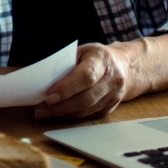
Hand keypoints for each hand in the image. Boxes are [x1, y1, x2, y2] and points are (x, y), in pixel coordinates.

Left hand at [33, 35, 167, 119]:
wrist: (126, 67)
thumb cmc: (97, 57)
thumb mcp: (83, 51)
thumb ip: (66, 62)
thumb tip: (41, 75)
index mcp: (102, 59)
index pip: (86, 76)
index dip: (67, 87)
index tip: (49, 95)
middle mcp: (112, 79)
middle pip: (86, 97)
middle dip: (62, 106)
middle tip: (42, 108)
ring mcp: (114, 95)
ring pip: (87, 110)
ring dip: (64, 113)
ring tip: (44, 113)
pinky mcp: (111, 108)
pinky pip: (89, 115)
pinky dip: (71, 116)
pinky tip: (58, 114)